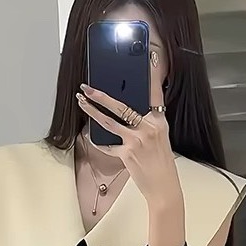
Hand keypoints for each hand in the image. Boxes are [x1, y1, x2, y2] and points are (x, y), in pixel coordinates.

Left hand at [76, 80, 180, 203]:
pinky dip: (99, 140)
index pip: (154, 94)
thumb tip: (127, 111)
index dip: (152, 76)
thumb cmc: (161, 162)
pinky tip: (91, 134)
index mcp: (159, 121)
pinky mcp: (127, 154)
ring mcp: (136, 141)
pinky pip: (108, 144)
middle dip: (101, 95)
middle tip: (88, 87)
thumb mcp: (160, 137)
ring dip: (92, 111)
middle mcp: (148, 128)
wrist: (164, 186)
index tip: (148, 59)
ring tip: (81, 102)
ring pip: (109, 122)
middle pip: (121, 106)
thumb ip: (146, 122)